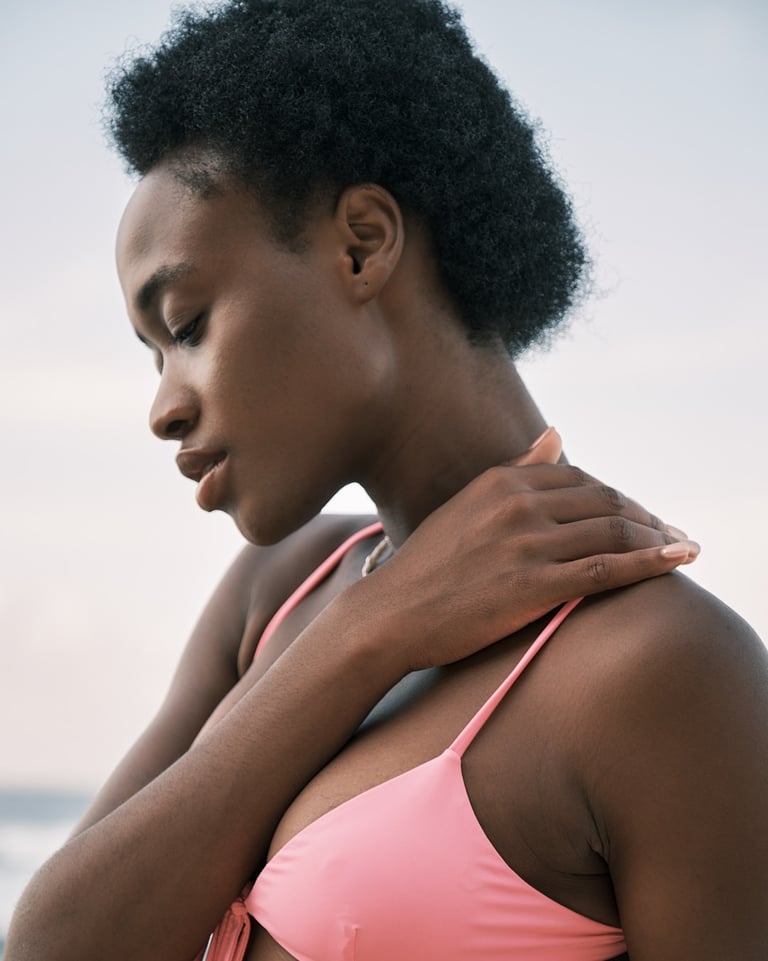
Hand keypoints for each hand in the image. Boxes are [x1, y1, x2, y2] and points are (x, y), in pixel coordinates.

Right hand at [363, 428, 698, 669]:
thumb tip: (556, 434)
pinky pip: (606, 570)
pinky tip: (677, 561)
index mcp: (501, 482)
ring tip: (682, 548)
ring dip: (657, 538)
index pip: (580, 478)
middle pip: (604, 501)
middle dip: (645, 516)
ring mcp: (526, 545)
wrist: (391, 615)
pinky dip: (649, 563)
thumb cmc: (426, 567)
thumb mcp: (466, 505)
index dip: (618, 496)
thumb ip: (515, 470)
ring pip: (612, 532)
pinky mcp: (533, 586)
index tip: (638, 513)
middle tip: (671, 532)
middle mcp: (517, 505)